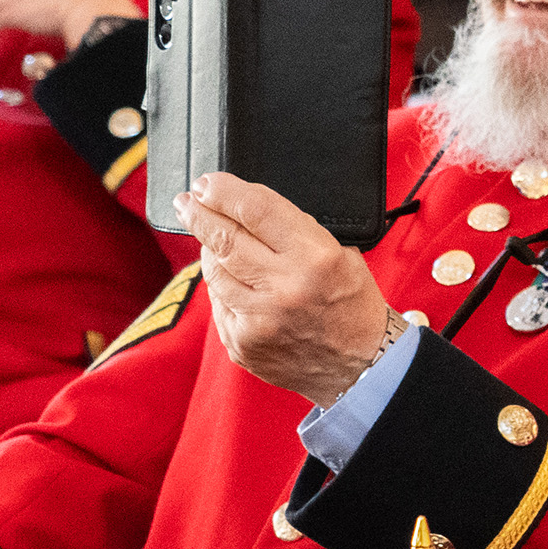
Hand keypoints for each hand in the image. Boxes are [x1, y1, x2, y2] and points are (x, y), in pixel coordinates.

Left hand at [178, 173, 393, 406]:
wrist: (361, 365)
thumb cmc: (352, 303)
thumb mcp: (342, 253)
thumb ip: (296, 230)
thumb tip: (245, 208)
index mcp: (315, 258)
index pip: (255, 210)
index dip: (223, 191)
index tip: (207, 183)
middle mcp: (284, 288)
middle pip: (224, 238)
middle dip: (199, 213)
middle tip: (187, 201)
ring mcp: (258, 319)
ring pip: (213, 270)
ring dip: (207, 247)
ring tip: (206, 234)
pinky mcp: (242, 342)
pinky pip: (218, 302)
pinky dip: (220, 283)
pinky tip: (227, 275)